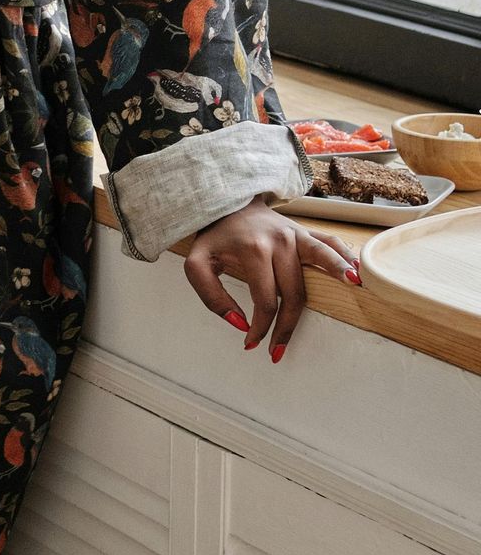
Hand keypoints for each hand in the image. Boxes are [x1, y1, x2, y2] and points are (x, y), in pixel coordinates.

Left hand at [181, 197, 359, 361]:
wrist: (227, 204)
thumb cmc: (215, 238)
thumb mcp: (196, 264)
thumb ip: (210, 296)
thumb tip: (239, 323)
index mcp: (253, 250)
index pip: (265, 301)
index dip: (260, 327)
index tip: (251, 342)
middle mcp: (279, 241)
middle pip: (293, 294)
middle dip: (288, 327)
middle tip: (278, 351)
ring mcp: (296, 234)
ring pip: (322, 259)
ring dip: (338, 274)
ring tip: (355, 289)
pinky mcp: (305, 232)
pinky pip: (330, 242)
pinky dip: (345, 256)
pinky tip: (358, 271)